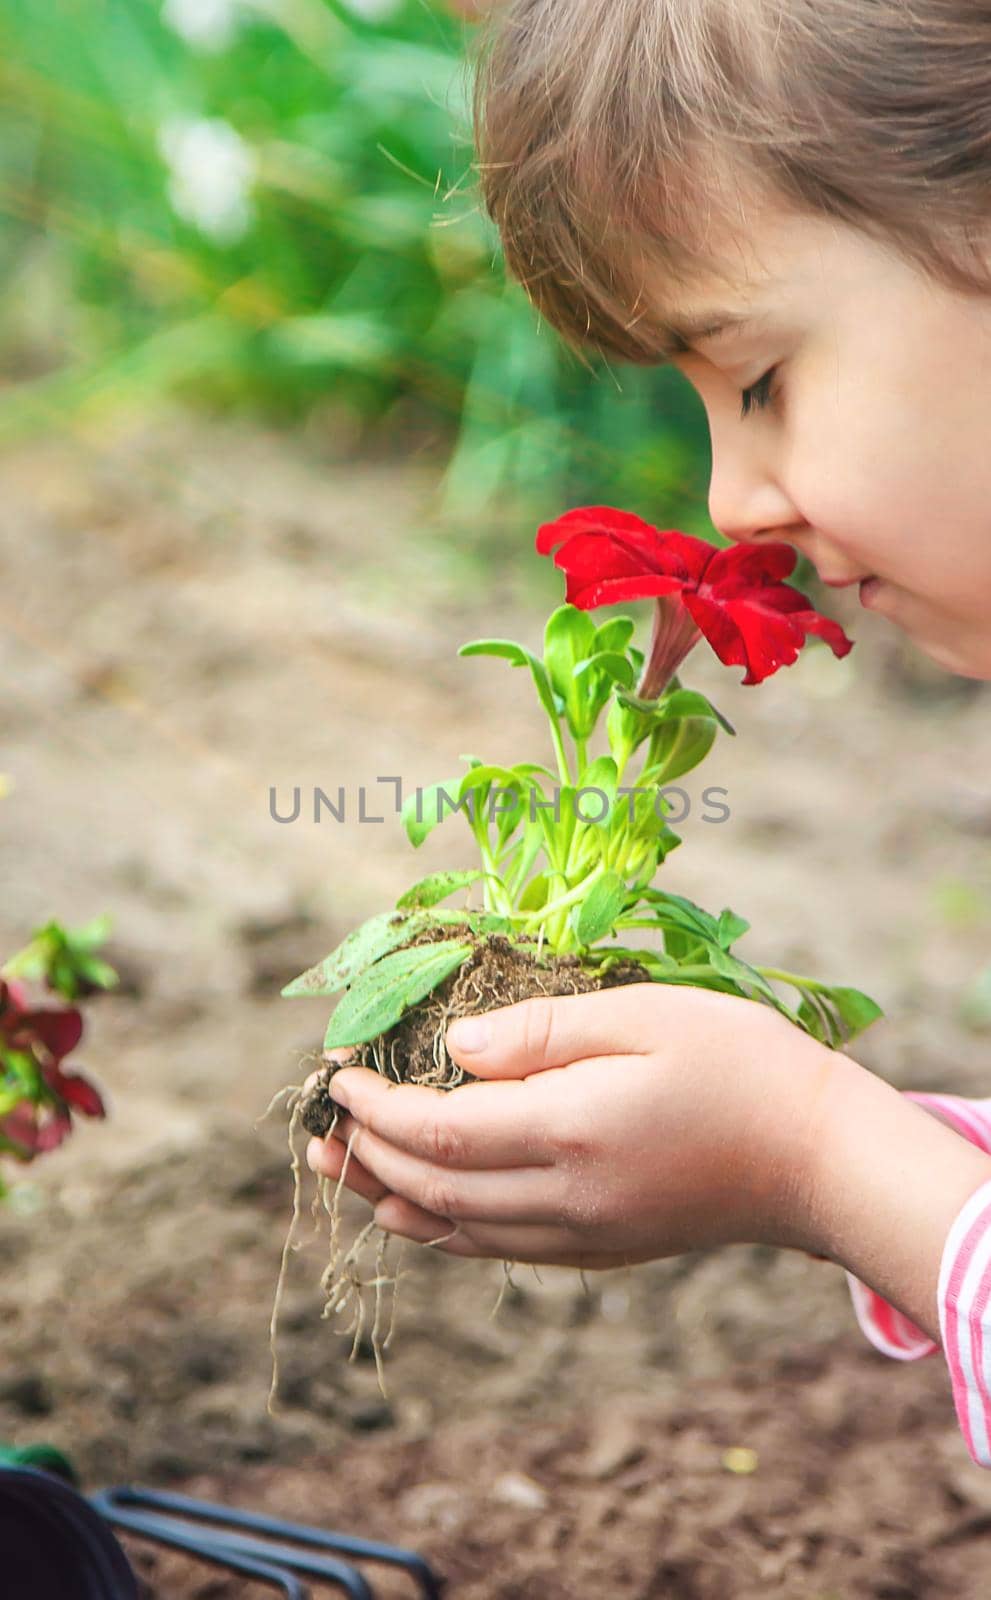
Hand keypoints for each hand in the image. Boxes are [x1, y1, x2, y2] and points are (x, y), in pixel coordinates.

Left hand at [306, 982, 837, 1269]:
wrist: (817, 1156)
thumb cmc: (739, 1063)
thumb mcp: (643, 1015)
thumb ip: (543, 1030)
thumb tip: (458, 1047)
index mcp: (567, 1128)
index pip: (438, 1129)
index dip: (377, 1108)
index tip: (338, 1075)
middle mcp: (564, 1196)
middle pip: (435, 1186)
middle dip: (368, 1154)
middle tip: (317, 1126)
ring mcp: (584, 1233)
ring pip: (459, 1229)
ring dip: (392, 1198)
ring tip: (343, 1172)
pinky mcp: (604, 1249)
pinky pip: (501, 1249)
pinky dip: (446, 1232)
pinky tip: (422, 1214)